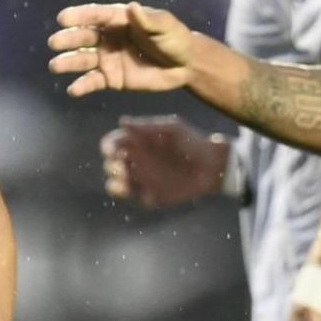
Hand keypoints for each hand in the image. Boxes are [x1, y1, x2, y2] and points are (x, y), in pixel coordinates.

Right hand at [48, 3, 194, 96]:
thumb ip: (148, 20)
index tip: (63, 18)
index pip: (95, 15)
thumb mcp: (164, 26)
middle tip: (54, 42)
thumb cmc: (174, 39)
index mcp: (118, 20)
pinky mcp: (111, 79)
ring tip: (55, 66)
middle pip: (84, 37)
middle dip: (69, 39)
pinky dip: (82, 86)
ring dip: (68, 62)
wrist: (185, 66)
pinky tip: (73, 90)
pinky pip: (93, 82)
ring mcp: (107, 59)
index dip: (79, 16)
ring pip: (83, 60)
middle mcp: (107, 37)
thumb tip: (132, 8)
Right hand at [101, 116, 226, 208]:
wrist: (212, 165)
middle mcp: (136, 160)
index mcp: (137, 142)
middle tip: (122, 166)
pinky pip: (136, 198)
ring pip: (116, 184)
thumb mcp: (172, 128)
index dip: (108, 147)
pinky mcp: (152, 195)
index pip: (112, 143)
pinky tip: (147, 192)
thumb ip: (148, 126)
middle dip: (111, 166)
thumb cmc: (192, 141)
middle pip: (110, 164)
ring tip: (125, 184)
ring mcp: (142, 179)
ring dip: (115, 184)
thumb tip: (122, 121)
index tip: (114, 151)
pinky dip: (136, 196)